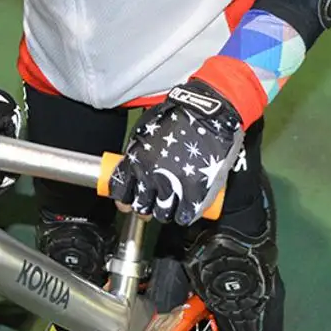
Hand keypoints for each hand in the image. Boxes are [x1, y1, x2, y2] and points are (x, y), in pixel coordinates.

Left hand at [107, 80, 243, 224]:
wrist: (210, 113)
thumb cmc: (180, 116)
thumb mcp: (146, 129)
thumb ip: (136, 152)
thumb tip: (130, 168)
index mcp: (136, 161)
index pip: (120, 191)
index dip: (123, 200)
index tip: (127, 201)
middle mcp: (151, 177)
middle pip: (140, 206)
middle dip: (144, 208)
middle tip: (151, 204)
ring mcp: (173, 187)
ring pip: (161, 214)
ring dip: (164, 212)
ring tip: (171, 204)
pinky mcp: (195, 194)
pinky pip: (183, 216)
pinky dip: (183, 215)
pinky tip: (185, 209)